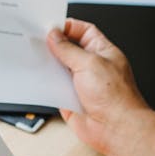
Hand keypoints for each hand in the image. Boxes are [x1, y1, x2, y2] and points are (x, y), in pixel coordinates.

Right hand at [47, 18, 150, 155]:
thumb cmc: (116, 97)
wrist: (116, 128)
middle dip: (54, 47)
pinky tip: (41, 81)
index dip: (68, 27)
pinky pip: (55, 90)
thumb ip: (69, 49)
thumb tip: (55, 37)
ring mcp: (82, 84)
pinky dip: (48, 86)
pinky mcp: (72, 100)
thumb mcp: (89, 63)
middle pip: (69, 50)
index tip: (51, 26)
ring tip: (37, 60)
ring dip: (50, 67)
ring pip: (60, 70)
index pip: (84, 31)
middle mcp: (92, 67)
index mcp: (103, 51)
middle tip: (39, 42)